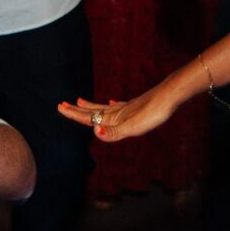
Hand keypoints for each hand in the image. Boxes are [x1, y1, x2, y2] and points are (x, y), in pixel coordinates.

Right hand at [59, 82, 180, 142]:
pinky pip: (117, 106)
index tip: (60, 107)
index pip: (89, 117)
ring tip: (80, 101)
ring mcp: (126, 108)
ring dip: (90, 107)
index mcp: (114, 118)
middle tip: (62, 105)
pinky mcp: (135, 106)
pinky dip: (109, 105)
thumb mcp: (133, 127)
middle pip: (93, 111)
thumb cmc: (152, 114)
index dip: (74, 114)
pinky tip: (111, 103)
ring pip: (103, 108)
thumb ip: (113, 132)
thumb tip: (94, 132)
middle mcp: (117, 111)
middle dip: (77, 110)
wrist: (169, 97)